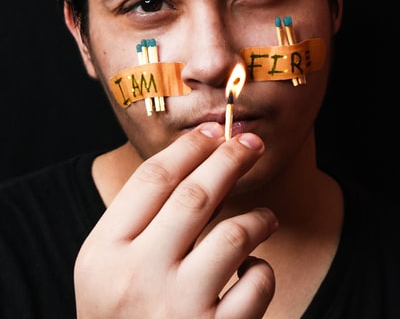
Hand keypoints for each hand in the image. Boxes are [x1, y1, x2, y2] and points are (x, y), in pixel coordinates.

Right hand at [74, 123, 276, 317]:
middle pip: (194, 196)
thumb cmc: (119, 317)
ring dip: (256, 218)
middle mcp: (137, 277)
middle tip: (251, 143)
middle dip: (229, 160)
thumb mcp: (106, 268)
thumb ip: (138, 223)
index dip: (187, 148)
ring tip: (266, 217)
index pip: (151, 180)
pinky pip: (255, 286)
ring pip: (232, 236)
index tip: (211, 131)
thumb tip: (195, 166)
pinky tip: (253, 272)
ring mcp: (176, 310)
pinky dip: (261, 272)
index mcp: (103, 253)